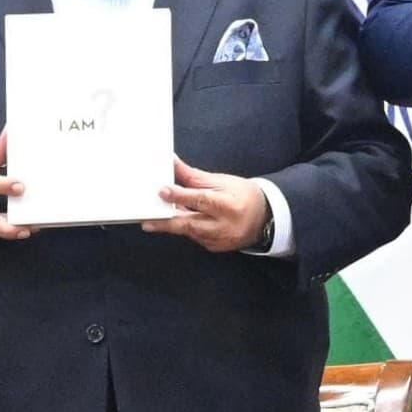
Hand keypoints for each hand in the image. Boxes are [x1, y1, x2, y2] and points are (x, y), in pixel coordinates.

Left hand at [146, 162, 274, 252]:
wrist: (265, 218)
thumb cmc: (244, 195)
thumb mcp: (222, 181)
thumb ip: (194, 177)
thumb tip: (172, 164)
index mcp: (230, 205)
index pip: (202, 200)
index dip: (180, 196)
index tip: (163, 191)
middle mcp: (226, 226)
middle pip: (191, 224)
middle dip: (166, 222)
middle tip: (147, 221)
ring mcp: (220, 240)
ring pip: (190, 232)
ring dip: (172, 224)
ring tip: (154, 218)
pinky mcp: (214, 248)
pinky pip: (194, 237)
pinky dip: (185, 228)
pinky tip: (177, 221)